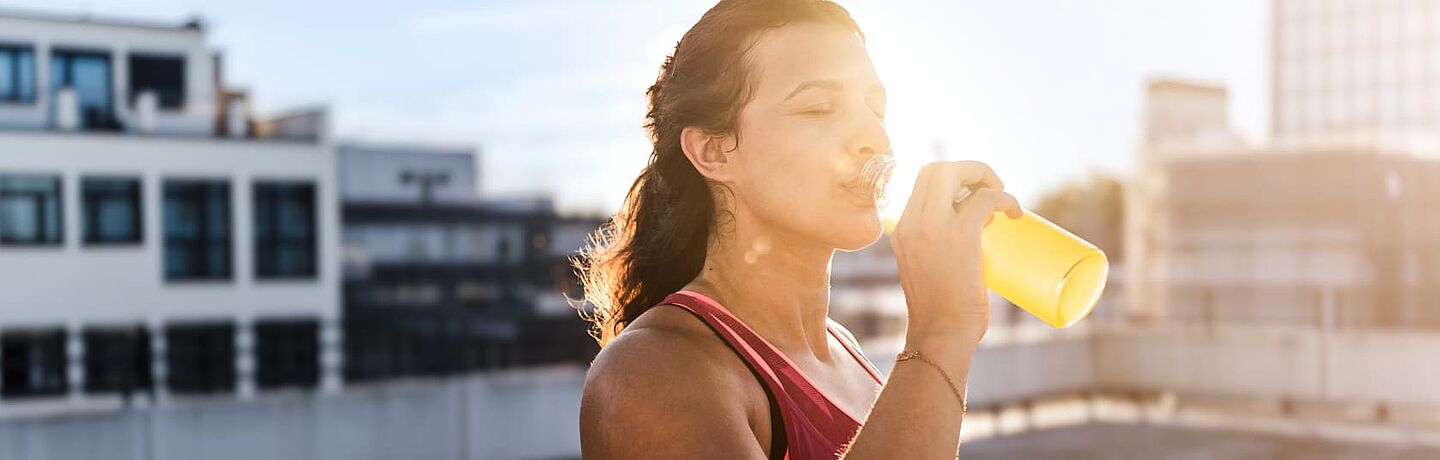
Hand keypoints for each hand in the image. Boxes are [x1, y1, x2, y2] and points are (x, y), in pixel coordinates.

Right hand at [891, 161, 1021, 343]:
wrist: (939, 335)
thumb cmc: (940, 314)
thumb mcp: (924, 270)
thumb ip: (935, 253)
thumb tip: (972, 247)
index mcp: (901, 229)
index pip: (919, 182)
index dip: (950, 178)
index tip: (971, 195)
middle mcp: (911, 222)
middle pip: (935, 168)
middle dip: (967, 169)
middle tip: (989, 189)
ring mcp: (932, 226)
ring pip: (954, 172)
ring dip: (983, 174)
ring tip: (1001, 197)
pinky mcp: (959, 234)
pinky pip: (985, 197)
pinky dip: (1005, 198)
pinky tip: (1015, 213)